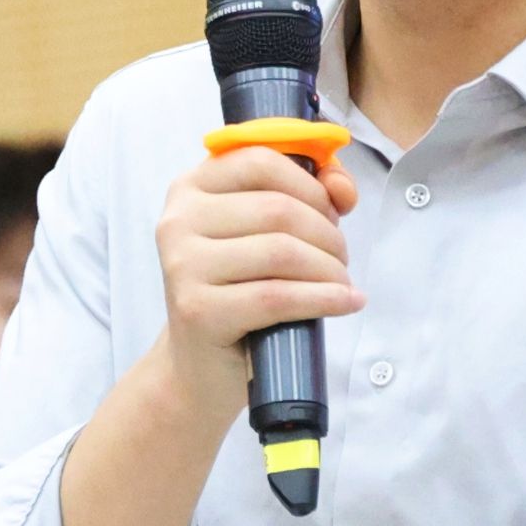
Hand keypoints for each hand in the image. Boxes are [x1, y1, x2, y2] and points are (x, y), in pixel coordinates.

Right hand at [150, 146, 362, 421]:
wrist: (199, 364)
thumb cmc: (238, 291)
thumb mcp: (264, 234)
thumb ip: (307, 194)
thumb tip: (342, 188)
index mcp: (191, 188)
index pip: (261, 161)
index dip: (310, 184)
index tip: (333, 211)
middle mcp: (179, 221)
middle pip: (278, 209)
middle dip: (327, 233)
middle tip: (341, 258)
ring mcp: (184, 266)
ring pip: (282, 252)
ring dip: (329, 268)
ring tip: (341, 283)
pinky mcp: (198, 310)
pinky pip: (277, 297)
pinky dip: (324, 299)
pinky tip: (346, 302)